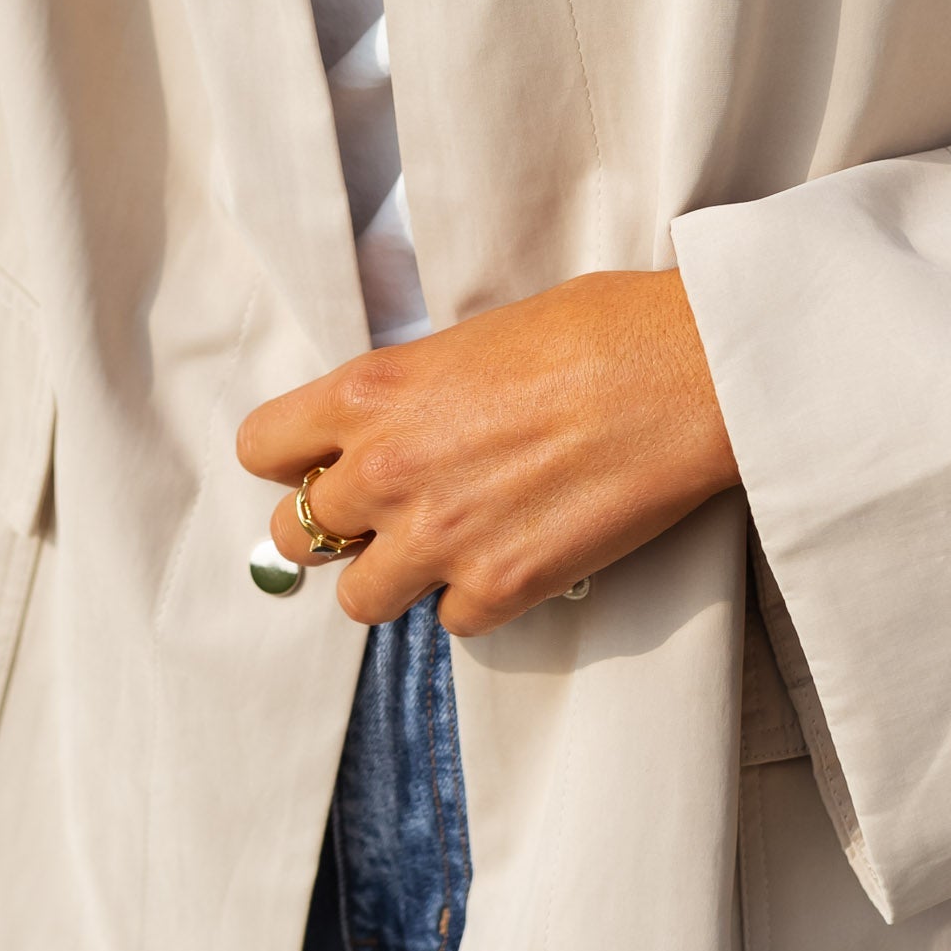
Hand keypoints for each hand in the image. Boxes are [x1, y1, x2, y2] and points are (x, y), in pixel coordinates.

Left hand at [235, 271, 739, 635]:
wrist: (688, 372)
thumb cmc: (600, 329)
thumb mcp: (472, 337)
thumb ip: (412, 391)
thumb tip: (399, 421)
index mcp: (370, 392)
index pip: (262, 449)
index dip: (290, 463)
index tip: (319, 465)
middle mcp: (385, 470)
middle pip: (296, 536)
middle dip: (337, 530)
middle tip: (383, 518)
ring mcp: (439, 537)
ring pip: (360, 600)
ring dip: (396, 579)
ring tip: (446, 549)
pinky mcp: (500, 586)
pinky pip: (453, 621)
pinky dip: (478, 600)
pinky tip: (515, 558)